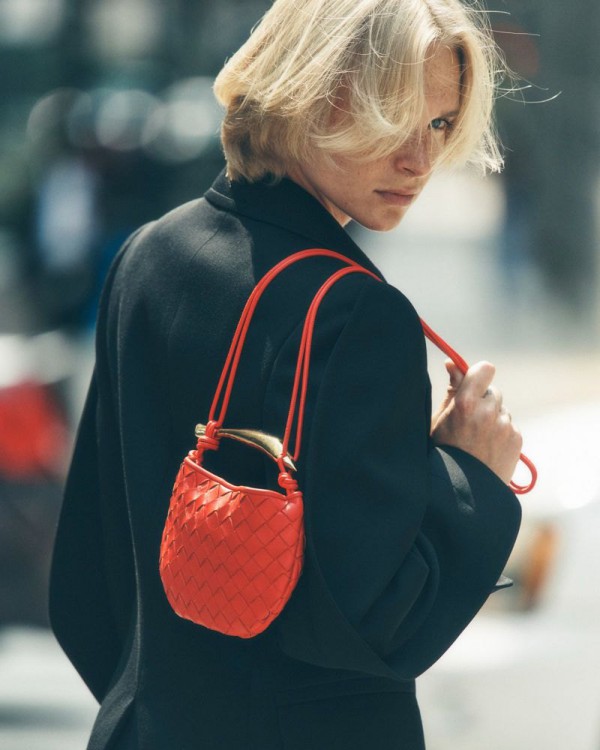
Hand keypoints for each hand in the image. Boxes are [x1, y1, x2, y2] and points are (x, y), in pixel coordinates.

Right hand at [431, 359, 522, 484]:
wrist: (461, 491)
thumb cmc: (443, 452)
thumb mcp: (439, 419)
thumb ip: (451, 390)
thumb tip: (453, 365)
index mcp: (466, 403)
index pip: (484, 369)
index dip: (479, 374)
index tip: (472, 382)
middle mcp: (488, 412)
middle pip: (493, 391)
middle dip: (483, 400)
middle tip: (469, 420)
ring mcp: (505, 426)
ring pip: (501, 410)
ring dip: (492, 417)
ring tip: (477, 439)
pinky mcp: (516, 439)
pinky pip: (509, 426)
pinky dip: (500, 432)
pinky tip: (487, 448)